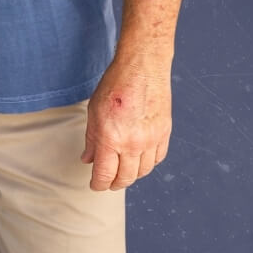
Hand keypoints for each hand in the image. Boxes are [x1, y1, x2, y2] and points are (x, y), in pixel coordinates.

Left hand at [81, 57, 171, 190]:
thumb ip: (92, 138)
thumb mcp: (94, 110)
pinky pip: (157, 159)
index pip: (105, 175)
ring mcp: (151, 140)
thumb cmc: (115, 84)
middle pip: (125, 178)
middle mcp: (133, 143)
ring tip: (123, 171)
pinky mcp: (164, 133)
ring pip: (142, 172)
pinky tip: (140, 159)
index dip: (99, 184)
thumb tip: (88, 160)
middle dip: (114, 183)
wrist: (142, 67)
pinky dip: (148, 164)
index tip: (96, 185)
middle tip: (109, 182)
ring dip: (132, 175)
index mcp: (111, 138)